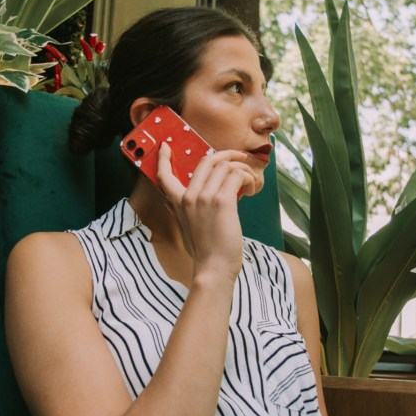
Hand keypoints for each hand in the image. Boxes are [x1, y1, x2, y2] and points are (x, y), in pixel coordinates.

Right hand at [157, 143, 261, 283]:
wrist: (213, 268)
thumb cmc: (206, 252)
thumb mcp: (188, 228)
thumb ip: (189, 211)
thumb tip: (201, 198)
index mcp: (178, 203)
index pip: (165, 176)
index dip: (164, 159)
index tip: (166, 146)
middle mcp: (189, 196)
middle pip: (206, 160)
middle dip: (226, 154)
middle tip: (240, 159)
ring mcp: (204, 197)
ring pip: (224, 165)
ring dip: (242, 168)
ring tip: (250, 180)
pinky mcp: (222, 201)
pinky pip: (237, 175)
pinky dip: (248, 178)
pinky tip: (251, 189)